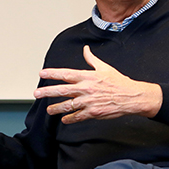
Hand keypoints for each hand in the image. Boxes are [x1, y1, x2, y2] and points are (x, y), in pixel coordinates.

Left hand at [34, 45, 161, 123]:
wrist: (131, 96)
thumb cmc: (119, 82)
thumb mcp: (105, 67)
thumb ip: (92, 59)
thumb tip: (85, 49)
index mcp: (88, 76)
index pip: (66, 74)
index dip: (52, 73)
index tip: (42, 73)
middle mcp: (86, 89)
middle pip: (62, 90)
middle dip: (47, 92)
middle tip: (36, 93)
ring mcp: (89, 101)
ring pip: (67, 105)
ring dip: (56, 108)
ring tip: (49, 110)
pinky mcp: (93, 112)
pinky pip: (78, 116)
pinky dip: (70, 118)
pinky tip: (64, 119)